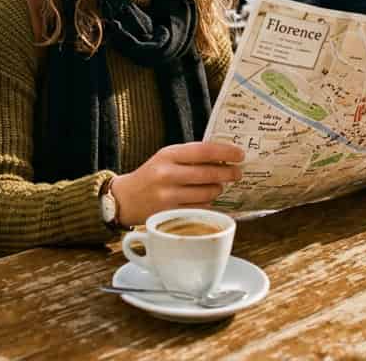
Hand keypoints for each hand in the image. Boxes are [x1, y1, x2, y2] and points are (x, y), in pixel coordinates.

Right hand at [109, 142, 243, 226]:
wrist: (126, 198)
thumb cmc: (152, 175)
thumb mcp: (166, 157)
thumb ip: (191, 156)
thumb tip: (225, 157)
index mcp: (168, 154)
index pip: (203, 151)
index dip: (225, 153)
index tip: (239, 155)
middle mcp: (167, 174)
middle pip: (208, 174)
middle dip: (228, 174)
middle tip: (237, 173)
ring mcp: (168, 196)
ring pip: (207, 194)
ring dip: (218, 190)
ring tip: (218, 186)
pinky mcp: (170, 214)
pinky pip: (200, 209)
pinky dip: (208, 204)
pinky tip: (206, 199)